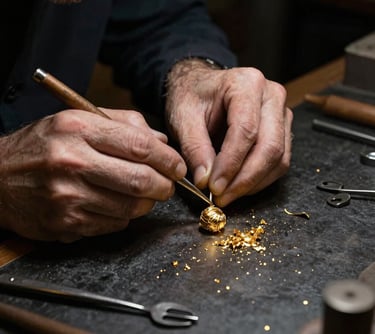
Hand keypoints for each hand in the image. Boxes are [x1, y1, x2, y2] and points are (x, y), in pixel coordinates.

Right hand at [0, 108, 185, 241]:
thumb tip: (162, 142)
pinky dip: (126, 216)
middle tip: (168, 184)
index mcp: (78, 128)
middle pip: (140, 180)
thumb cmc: (43, 146)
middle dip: (164, 186)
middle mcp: (72, 162)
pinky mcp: (66, 223)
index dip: (168, 159)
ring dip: (148, 203)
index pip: (140, 146)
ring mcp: (67, 197)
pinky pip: (114, 224)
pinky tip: (118, 204)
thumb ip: (124, 124)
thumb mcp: (79, 119)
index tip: (178, 166)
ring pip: (131, 207)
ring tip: (145, 194)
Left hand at [165, 59, 292, 206]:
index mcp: (246, 84)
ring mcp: (280, 113)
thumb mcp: (183, 118)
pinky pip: (279, 161)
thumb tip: (206, 180)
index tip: (214, 187)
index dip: (231, 164)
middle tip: (222, 197)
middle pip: (269, 147)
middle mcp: (271, 96)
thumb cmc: (192, 97)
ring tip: (227, 194)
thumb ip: (195, 148)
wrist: (200, 87)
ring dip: (254, 183)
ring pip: (279, 158)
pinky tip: (239, 185)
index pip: (246, 131)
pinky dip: (260, 179)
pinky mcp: (282, 129)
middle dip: (245, 179)